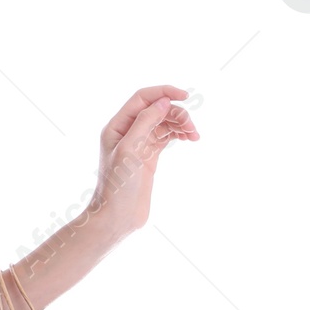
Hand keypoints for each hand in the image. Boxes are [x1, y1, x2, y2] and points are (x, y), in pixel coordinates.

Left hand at [86, 85, 198, 239]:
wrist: (118, 216)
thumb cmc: (118, 186)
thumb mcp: (130, 150)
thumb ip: (145, 123)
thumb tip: (163, 101)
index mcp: (116, 126)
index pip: (142, 98)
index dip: (163, 92)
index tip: (185, 96)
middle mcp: (126, 132)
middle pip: (156, 109)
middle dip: (176, 113)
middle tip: (191, 128)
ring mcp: (139, 144)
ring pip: (163, 122)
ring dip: (180, 123)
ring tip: (193, 135)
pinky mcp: (148, 156)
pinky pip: (166, 136)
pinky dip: (179, 133)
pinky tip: (189, 138)